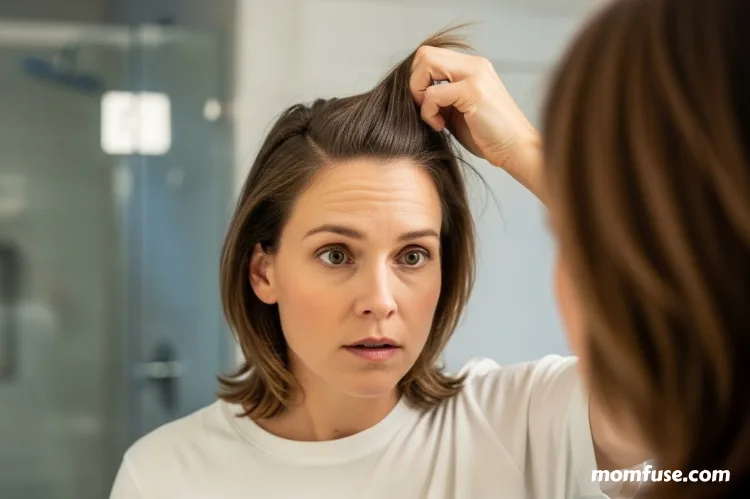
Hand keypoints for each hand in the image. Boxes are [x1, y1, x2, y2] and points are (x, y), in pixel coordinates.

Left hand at [410, 46, 542, 195]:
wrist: (517, 150)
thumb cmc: (488, 136)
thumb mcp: (458, 111)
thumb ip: (440, 97)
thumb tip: (413, 95)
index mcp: (472, 67)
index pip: (430, 55)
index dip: (418, 79)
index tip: (425, 105)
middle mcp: (475, 65)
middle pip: (424, 54)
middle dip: (414, 83)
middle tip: (424, 109)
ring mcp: (475, 75)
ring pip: (426, 64)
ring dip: (419, 94)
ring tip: (433, 117)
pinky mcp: (473, 91)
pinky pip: (432, 93)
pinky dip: (429, 113)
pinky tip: (441, 126)